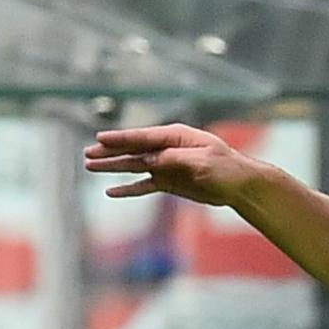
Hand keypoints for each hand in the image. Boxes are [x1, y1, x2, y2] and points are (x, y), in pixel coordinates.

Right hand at [83, 123, 260, 205]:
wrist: (241, 186)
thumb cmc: (227, 168)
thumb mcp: (202, 161)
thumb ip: (174, 159)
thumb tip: (149, 159)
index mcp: (177, 136)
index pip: (143, 137)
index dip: (121, 139)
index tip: (100, 139)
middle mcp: (168, 149)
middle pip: (134, 150)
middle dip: (110, 152)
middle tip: (87, 154)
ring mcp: (167, 166)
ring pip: (135, 166)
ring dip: (114, 167)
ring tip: (90, 166)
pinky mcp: (169, 182)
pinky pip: (144, 185)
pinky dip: (129, 188)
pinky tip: (111, 191)